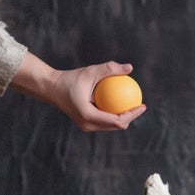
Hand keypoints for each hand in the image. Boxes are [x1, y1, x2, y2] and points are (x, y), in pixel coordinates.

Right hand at [11, 53, 146, 132]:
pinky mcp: (85, 123)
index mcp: (89, 116)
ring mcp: (86, 126)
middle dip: (130, 118)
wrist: (51, 88)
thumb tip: (130, 68)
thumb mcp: (91, 71)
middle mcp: (88, 125)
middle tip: (140, 105)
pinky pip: (104, 121)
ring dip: (123, 117)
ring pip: (110, 126)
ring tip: (133, 105)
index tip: (142, 105)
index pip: (117, 120)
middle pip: (116, 127)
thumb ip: (110, 69)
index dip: (132, 115)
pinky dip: (114, 114)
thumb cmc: (70, 79)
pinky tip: (121, 103)